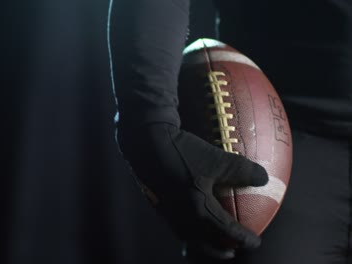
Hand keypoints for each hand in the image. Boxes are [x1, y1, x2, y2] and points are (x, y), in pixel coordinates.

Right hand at [117, 123, 267, 259]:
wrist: (145, 145)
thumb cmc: (182, 151)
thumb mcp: (216, 158)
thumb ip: (241, 170)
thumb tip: (264, 178)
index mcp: (199, 210)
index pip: (226, 232)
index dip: (244, 239)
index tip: (256, 242)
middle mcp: (183, 217)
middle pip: (204, 244)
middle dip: (219, 251)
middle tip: (232, 252)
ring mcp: (168, 213)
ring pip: (188, 237)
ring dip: (202, 244)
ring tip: (210, 241)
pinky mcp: (158, 204)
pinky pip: (176, 226)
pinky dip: (188, 231)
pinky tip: (190, 218)